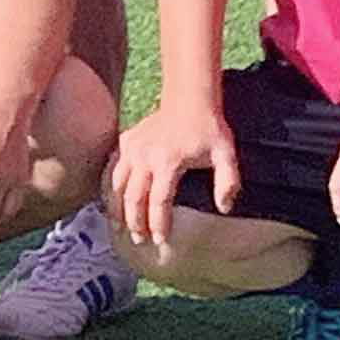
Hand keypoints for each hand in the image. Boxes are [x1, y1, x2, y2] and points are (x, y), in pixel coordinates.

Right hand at [109, 94, 239, 252]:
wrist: (189, 98)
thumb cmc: (209, 129)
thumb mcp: (226, 154)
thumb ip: (228, 182)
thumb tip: (224, 208)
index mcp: (168, 162)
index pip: (159, 201)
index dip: (159, 223)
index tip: (161, 241)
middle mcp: (145, 156)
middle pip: (133, 197)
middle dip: (135, 222)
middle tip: (139, 240)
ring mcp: (132, 147)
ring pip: (117, 184)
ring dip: (117, 208)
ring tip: (120, 228)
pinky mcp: (126, 141)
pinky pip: (114, 168)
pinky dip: (111, 186)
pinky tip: (113, 200)